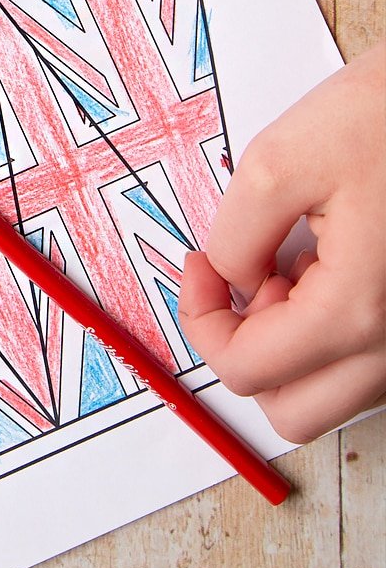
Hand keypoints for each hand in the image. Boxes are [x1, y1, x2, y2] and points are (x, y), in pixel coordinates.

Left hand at [180, 43, 385, 444]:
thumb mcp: (282, 158)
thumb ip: (236, 234)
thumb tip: (226, 275)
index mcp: (356, 312)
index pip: (245, 370)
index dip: (202, 318)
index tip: (200, 266)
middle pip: (291, 408)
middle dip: (247, 349)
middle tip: (242, 278)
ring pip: (332, 392)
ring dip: (292, 344)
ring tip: (296, 263)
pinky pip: (366, 363)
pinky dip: (332, 332)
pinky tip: (332, 265)